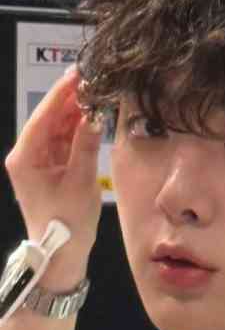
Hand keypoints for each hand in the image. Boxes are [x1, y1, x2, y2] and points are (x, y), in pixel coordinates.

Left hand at [4, 67, 103, 285]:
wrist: (61, 253)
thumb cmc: (66, 223)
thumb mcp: (80, 182)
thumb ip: (85, 145)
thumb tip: (94, 116)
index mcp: (25, 159)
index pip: (43, 118)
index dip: (60, 94)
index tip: (77, 75)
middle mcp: (26, 157)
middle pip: (47, 120)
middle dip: (68, 101)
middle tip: (89, 80)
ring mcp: (37, 163)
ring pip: (55, 130)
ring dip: (74, 114)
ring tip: (93, 95)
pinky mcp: (48, 170)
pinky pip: (61, 143)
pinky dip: (75, 131)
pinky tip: (90, 118)